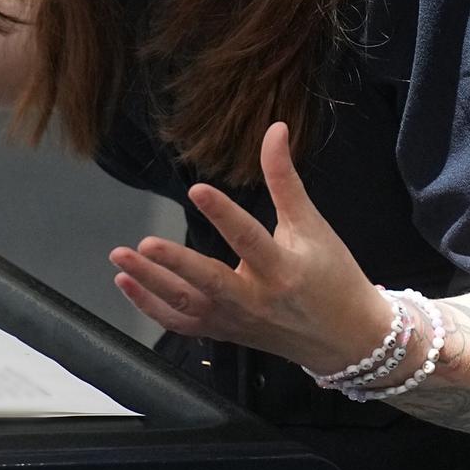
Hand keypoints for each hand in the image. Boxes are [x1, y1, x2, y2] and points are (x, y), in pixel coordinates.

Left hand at [107, 122, 395, 373]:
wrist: (348, 341)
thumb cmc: (333, 277)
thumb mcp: (313, 226)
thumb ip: (285, 179)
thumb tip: (274, 128)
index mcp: (283, 270)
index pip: (249, 239)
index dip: (223, 214)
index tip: (197, 189)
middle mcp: (256, 300)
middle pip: (211, 283)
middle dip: (176, 264)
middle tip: (144, 242)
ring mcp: (236, 322)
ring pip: (188, 306)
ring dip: (150, 285)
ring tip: (121, 258)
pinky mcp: (223, 333)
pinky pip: (182, 324)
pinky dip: (151, 306)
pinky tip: (126, 282)